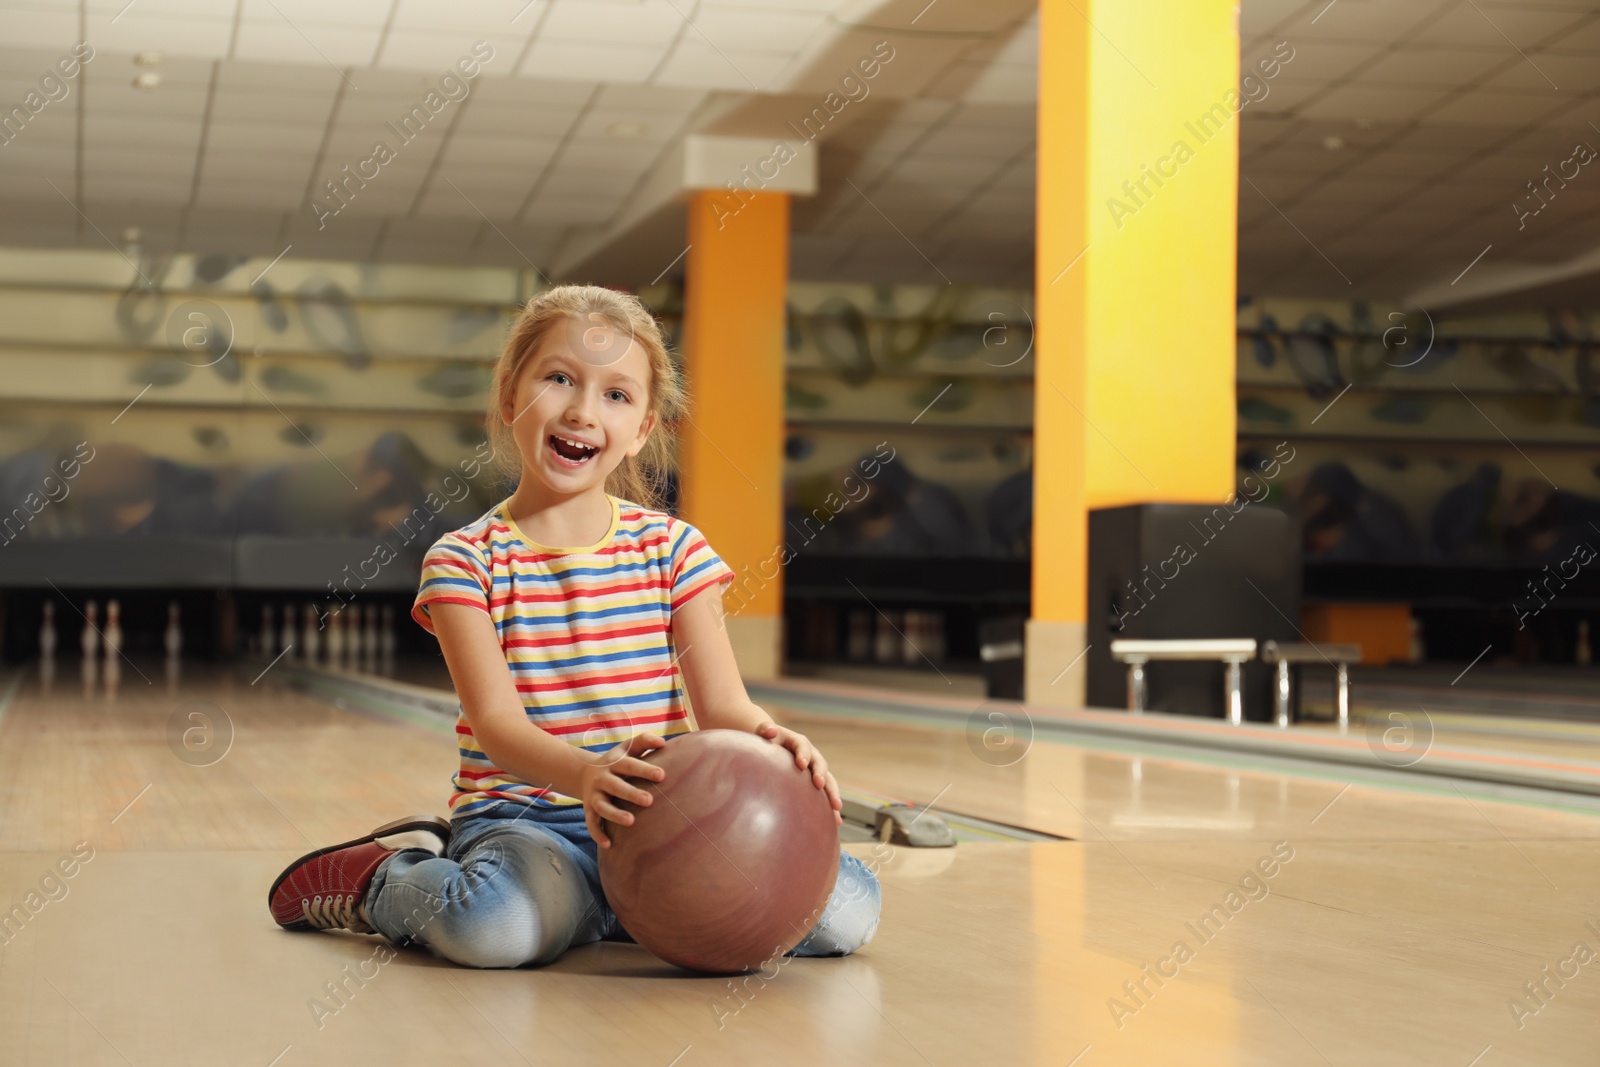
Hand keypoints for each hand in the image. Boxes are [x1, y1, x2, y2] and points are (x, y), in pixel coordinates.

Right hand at [579, 733, 667, 847]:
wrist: (584, 772)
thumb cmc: (618, 761)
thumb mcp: (627, 748)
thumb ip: (644, 742)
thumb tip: (663, 742)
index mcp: (614, 763)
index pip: (629, 765)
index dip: (644, 769)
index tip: (662, 775)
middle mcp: (602, 779)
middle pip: (616, 786)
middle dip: (631, 793)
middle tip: (649, 800)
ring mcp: (594, 795)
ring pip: (602, 807)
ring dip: (615, 814)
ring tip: (630, 821)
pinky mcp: (589, 810)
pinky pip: (591, 824)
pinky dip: (598, 834)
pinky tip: (609, 844)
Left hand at [755, 722, 842, 823]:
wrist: (774, 746)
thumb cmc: (766, 740)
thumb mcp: (764, 732)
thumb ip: (765, 730)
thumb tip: (770, 730)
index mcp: (798, 742)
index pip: (802, 747)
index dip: (803, 754)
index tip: (801, 765)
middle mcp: (811, 755)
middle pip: (820, 764)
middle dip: (821, 774)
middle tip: (819, 784)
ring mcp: (815, 769)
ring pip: (828, 780)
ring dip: (833, 793)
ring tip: (836, 807)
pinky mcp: (816, 783)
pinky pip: (826, 794)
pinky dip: (831, 807)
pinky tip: (836, 822)